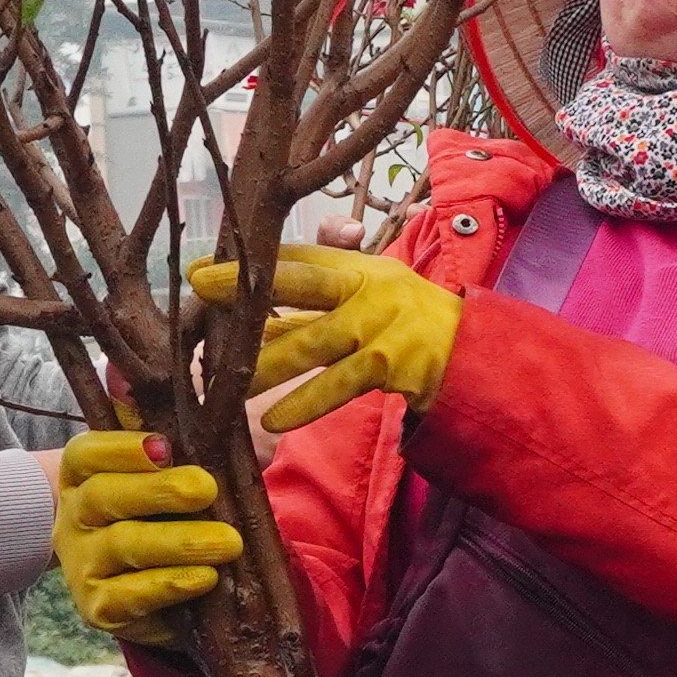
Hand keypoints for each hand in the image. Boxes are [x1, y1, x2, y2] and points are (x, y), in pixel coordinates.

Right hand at [54, 430, 244, 640]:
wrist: (140, 583)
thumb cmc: (159, 513)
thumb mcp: (161, 471)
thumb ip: (158, 426)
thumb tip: (144, 379)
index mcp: (82, 475)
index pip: (86, 454)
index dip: (122, 448)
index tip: (165, 447)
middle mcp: (73, 516)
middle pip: (104, 497)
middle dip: (159, 491)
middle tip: (207, 489)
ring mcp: (82, 564)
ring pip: (122, 546)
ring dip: (178, 542)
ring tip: (226, 542)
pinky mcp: (98, 608)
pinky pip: (129, 597)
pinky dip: (170, 586)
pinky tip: (205, 578)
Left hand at [190, 245, 461, 432]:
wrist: (474, 354)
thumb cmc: (407, 324)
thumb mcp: (367, 297)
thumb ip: (313, 301)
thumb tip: (251, 313)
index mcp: (358, 267)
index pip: (298, 257)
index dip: (251, 259)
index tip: (202, 267)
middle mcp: (368, 288)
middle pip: (301, 282)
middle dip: (249, 285)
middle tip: (202, 291)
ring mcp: (381, 325)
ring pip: (311, 343)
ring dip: (266, 362)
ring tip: (224, 379)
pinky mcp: (392, 364)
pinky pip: (338, 386)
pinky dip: (305, 404)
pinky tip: (273, 419)